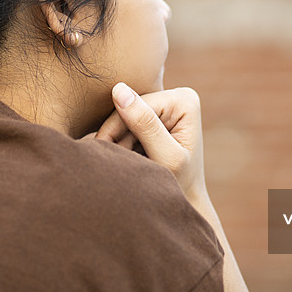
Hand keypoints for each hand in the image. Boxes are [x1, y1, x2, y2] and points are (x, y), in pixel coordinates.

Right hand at [93, 82, 206, 202]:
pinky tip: (128, 159)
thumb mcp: (165, 158)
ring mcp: (166, 105)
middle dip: (118, 135)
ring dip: (119, 142)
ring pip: (125, 118)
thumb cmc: (181, 184)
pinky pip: (128, 124)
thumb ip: (144, 124)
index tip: (104, 151)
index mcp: (184, 100)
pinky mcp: (156, 117)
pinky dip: (123, 143)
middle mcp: (177, 96)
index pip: (136, 103)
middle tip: (115, 162)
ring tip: (124, 164)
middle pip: (130, 108)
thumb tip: (118, 89)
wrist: (187, 201)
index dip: (115, 126)